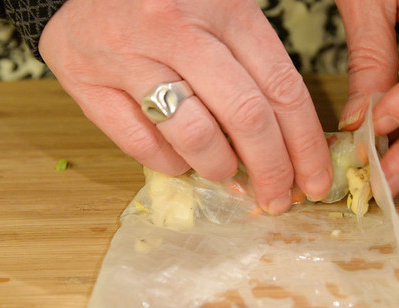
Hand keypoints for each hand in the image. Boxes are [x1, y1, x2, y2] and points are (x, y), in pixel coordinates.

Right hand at [38, 0, 331, 213]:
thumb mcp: (222, 11)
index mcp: (224, 6)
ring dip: (220, 168)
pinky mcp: (83, 78)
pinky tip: (180, 160)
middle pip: (245, 117)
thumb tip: (283, 144)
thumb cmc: (168, 1)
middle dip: (271, 169)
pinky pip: (140, 143)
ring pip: (194, 135)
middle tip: (278, 197)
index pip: (282, 88)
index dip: (306, 144)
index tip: (315, 181)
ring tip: (224, 172)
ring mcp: (126, 53)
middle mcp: (176, 27)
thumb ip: (254, 65)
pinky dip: (170, 164)